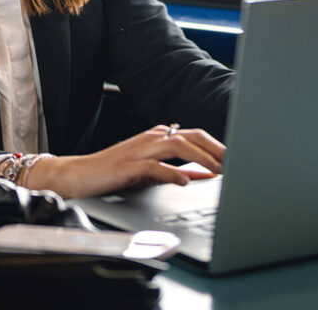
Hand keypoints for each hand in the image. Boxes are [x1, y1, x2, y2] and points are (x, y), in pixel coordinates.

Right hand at [23, 125, 224, 198]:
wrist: (79, 175)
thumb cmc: (115, 172)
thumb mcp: (151, 170)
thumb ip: (178, 170)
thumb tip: (207, 175)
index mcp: (158, 137)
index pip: (195, 135)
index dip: (217, 145)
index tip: (237, 158)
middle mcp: (152, 138)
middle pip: (191, 137)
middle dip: (215, 149)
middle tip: (236, 163)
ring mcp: (140, 150)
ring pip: (177, 146)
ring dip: (201, 158)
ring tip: (219, 170)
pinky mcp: (129, 166)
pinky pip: (155, 166)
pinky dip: (173, 172)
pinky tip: (185, 181)